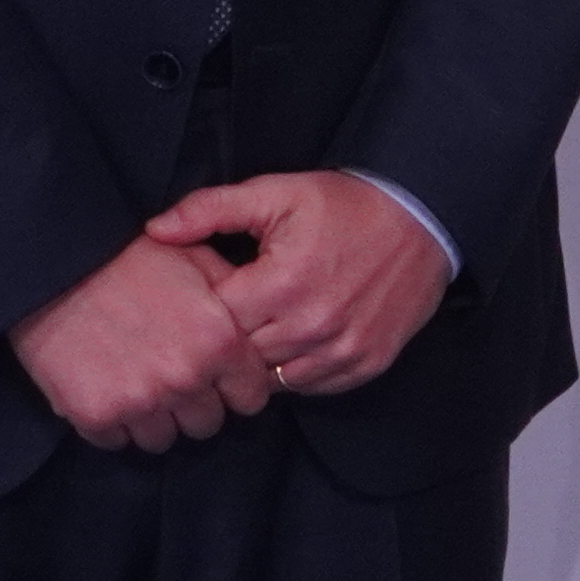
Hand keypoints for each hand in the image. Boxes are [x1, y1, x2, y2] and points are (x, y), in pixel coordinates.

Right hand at [13, 235, 280, 451]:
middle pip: (207, 424)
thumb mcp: (197, 261)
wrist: (53, 266)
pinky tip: (104, 390)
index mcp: (221, 341)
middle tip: (169, 379)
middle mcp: (187, 378)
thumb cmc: (129, 257)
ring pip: (162, 439)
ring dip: (152, 418)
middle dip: (193, 405)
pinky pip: (116, 441)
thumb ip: (233, 298)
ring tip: (134, 384)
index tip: (216, 380)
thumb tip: (256, 324)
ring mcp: (141, 401)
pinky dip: (111, 423)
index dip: (234, 389)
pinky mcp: (96, 415)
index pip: (251, 398)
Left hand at [147, 171, 449, 400]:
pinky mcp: (367, 363)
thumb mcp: (277, 193)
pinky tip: (296, 342)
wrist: (424, 218)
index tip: (209, 296)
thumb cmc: (345, 206)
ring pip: (272, 381)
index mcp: (282, 283)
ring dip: (262, 360)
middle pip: (239, 357)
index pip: (213, 323)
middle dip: (228, 340)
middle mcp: (312, 325)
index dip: (202, 311)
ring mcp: (342, 349)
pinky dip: (298, 371)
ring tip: (263, 330)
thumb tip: (154, 230)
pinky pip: (312, 387)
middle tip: (231, 318)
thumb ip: (211, 209)